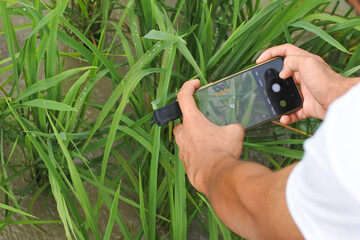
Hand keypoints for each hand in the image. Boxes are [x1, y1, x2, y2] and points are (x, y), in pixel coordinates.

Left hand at [173, 80, 244, 194]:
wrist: (217, 177)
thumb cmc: (223, 152)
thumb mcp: (235, 132)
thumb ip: (233, 126)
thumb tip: (235, 128)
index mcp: (192, 121)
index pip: (183, 96)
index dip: (188, 86)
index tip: (195, 84)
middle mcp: (183, 134)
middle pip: (181, 121)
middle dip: (191, 120)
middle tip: (204, 122)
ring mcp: (182, 150)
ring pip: (184, 139)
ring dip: (195, 138)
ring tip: (210, 142)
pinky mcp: (186, 164)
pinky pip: (190, 155)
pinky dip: (198, 153)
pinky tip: (211, 157)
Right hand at [257, 43, 357, 123]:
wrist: (340, 102)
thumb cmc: (326, 81)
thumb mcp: (307, 63)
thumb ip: (291, 62)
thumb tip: (281, 73)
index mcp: (304, 62)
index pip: (285, 51)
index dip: (271, 53)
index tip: (259, 61)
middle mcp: (304, 76)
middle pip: (283, 74)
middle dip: (271, 79)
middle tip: (262, 84)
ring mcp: (305, 92)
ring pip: (286, 95)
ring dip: (277, 100)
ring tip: (270, 102)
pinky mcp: (307, 106)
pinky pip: (293, 111)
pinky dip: (287, 116)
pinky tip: (283, 117)